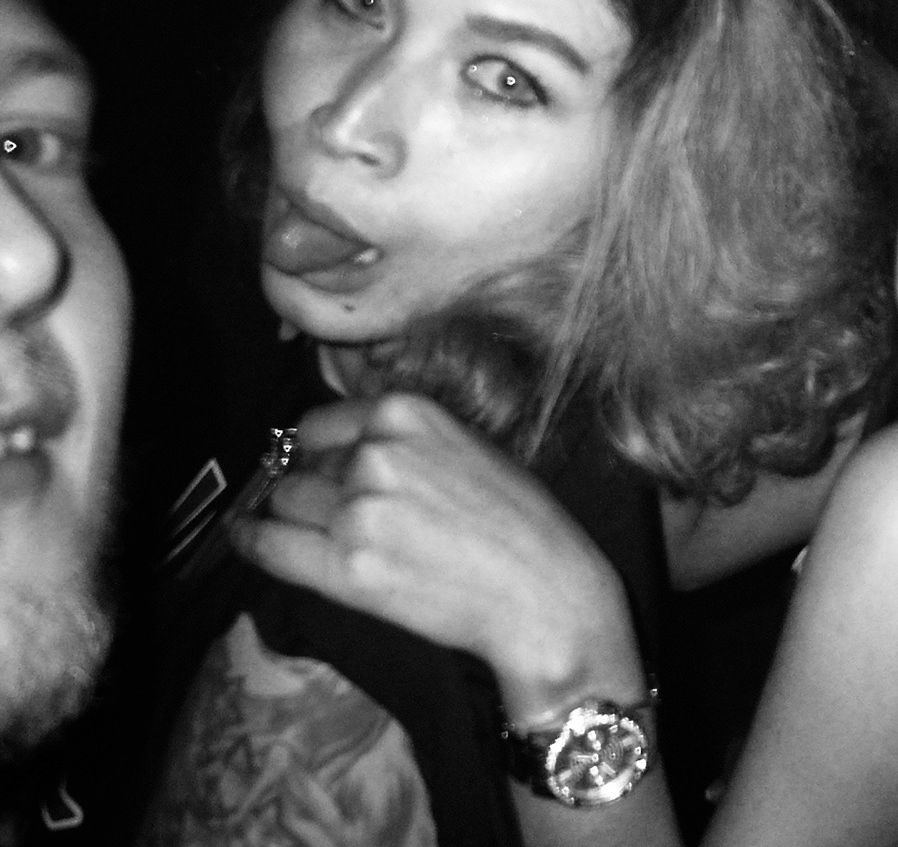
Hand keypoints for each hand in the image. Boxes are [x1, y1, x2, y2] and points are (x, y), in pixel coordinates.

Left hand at [234, 392, 645, 721]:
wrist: (544, 592)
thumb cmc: (522, 524)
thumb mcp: (468, 449)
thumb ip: (406, 443)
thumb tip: (341, 452)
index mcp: (408, 413)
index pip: (321, 424)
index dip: (318, 452)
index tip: (317, 469)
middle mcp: (375, 454)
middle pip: (301, 466)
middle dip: (311, 488)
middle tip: (335, 516)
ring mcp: (357, 511)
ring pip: (284, 502)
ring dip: (292, 518)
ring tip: (312, 536)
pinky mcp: (346, 568)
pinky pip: (270, 546)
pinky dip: (251, 540)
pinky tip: (246, 538)